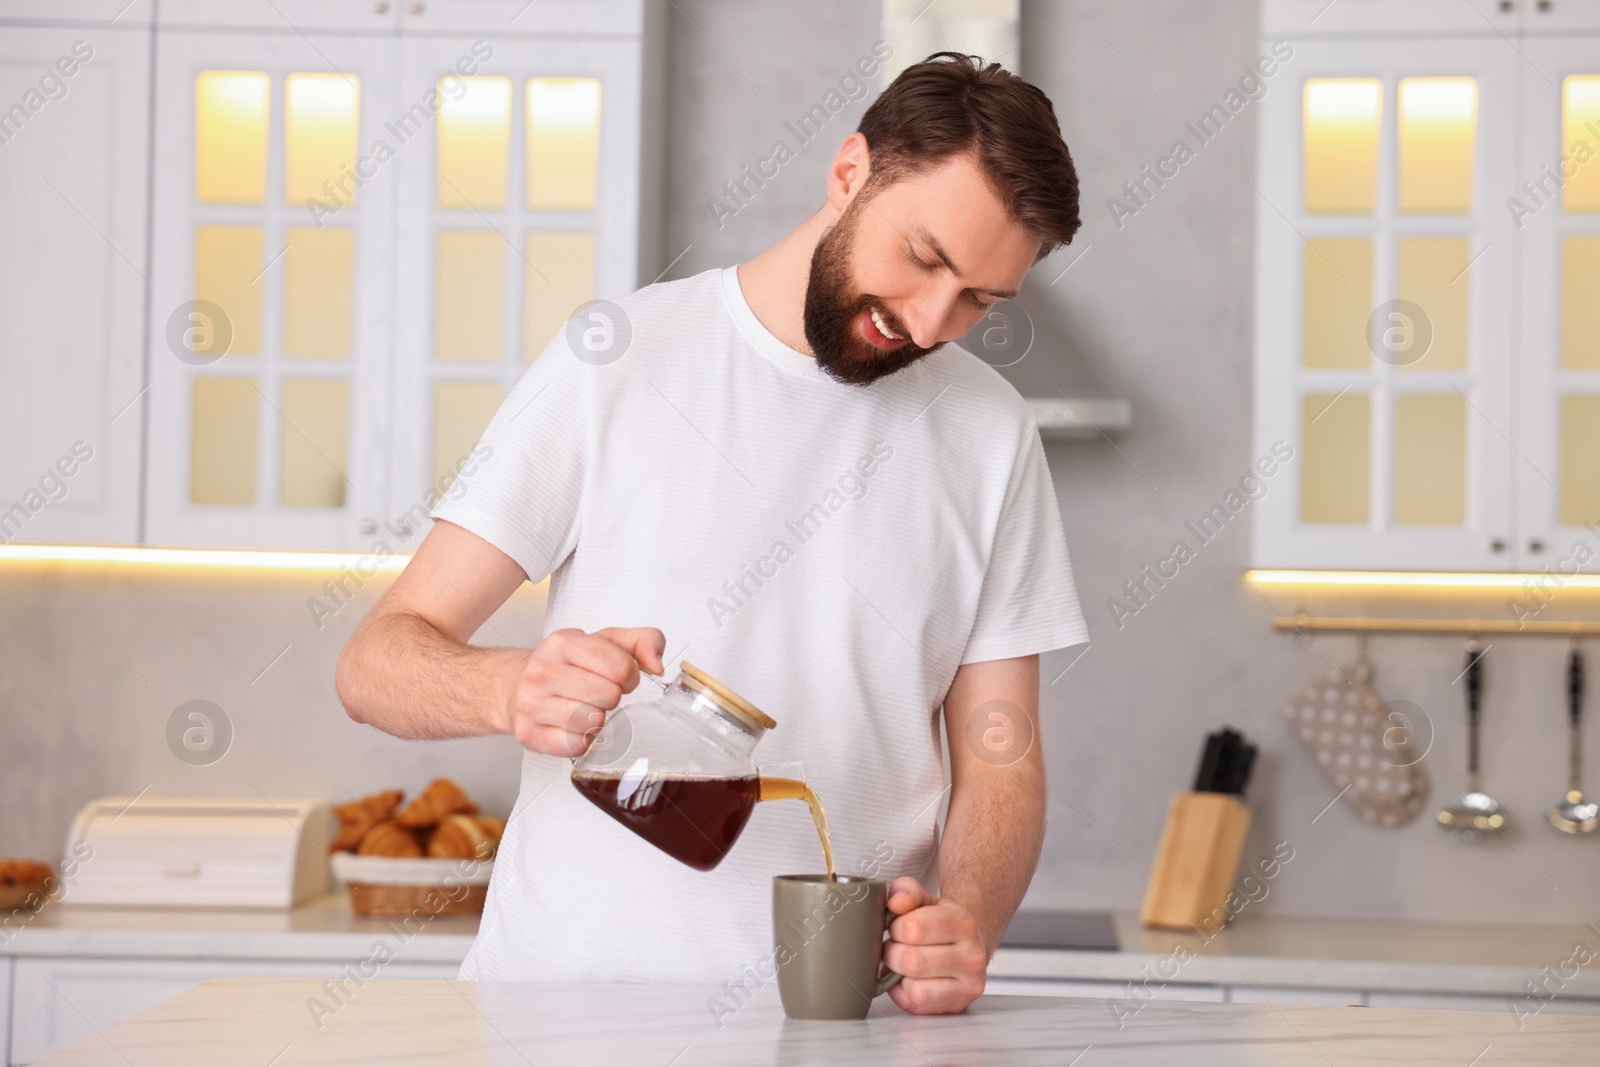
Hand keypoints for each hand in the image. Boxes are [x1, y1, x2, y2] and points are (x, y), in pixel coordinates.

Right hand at [505, 627, 664, 756]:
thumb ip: (643, 641)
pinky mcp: (529, 734)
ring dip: (597, 719)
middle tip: (598, 692)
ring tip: (584, 707)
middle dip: (612, 697)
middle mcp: (542, 671)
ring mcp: (532, 704)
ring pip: (593, 722)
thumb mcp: (605, 641)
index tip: (617, 677)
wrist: (514, 685)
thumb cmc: (566, 665)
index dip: (629, 676)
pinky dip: (582, 740)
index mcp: (563, 642)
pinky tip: (573, 726)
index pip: (621, 667)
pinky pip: (576, 746)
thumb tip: (657, 665)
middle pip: (609, 696)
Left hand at [882, 877, 986, 1013]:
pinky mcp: (959, 1004)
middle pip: (911, 960)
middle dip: (892, 954)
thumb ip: (906, 892)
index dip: (895, 928)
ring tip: (904, 965)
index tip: (897, 927)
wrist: (966, 946)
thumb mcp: (923, 900)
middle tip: (896, 948)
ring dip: (899, 976)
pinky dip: (906, 993)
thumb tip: (895, 903)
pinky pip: (919, 1003)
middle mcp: (972, 955)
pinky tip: (912, 980)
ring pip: (916, 988)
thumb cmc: (939, 924)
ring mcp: (969, 983)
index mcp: (962, 922)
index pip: (913, 927)